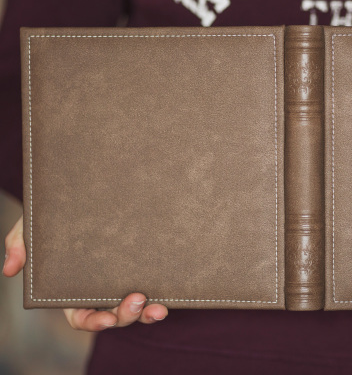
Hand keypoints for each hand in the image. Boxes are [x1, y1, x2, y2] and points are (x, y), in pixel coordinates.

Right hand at [3, 215, 167, 330]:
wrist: (88, 191)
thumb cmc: (56, 214)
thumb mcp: (33, 225)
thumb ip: (20, 244)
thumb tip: (9, 270)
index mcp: (74, 290)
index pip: (83, 316)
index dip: (94, 322)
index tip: (104, 319)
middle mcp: (102, 290)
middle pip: (115, 316)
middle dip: (126, 316)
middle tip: (137, 301)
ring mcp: (126, 280)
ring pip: (139, 308)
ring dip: (149, 313)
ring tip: (160, 307)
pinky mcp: (146, 267)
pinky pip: (157, 287)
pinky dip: (165, 294)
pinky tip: (172, 294)